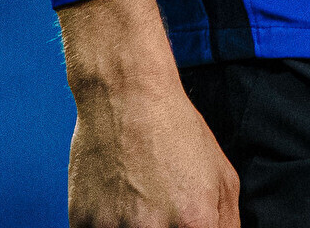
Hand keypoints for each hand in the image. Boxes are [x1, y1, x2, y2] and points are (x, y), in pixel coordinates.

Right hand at [68, 82, 238, 227]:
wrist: (125, 94)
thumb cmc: (175, 131)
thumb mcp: (222, 179)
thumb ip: (227, 227)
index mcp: (194, 223)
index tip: (185, 227)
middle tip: (159, 214)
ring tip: (138, 206)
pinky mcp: (81, 222)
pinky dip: (108, 226)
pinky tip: (116, 203)